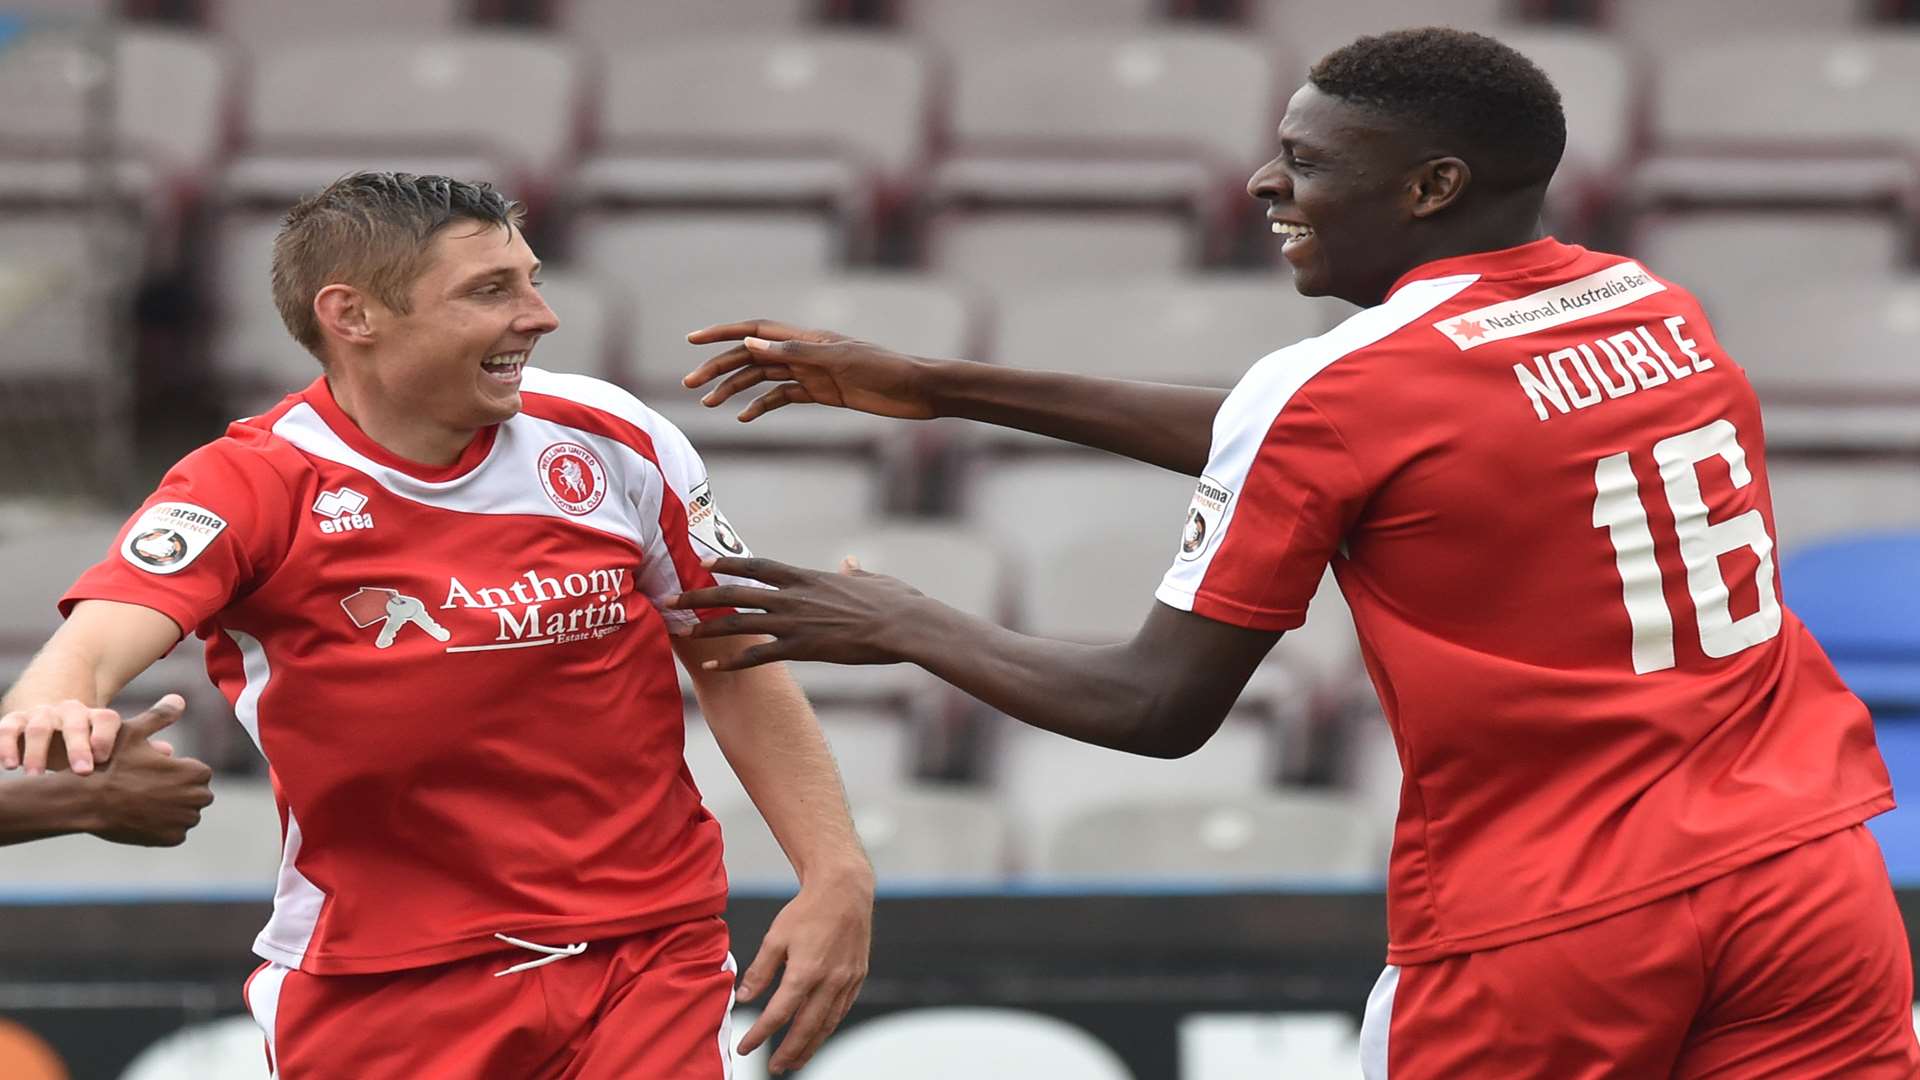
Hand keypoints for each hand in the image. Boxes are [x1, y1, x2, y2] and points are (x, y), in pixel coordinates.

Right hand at [0, 692, 176, 775]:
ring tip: (34, 775)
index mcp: (97, 716)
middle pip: (74, 722)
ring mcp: (42, 714)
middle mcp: (70, 712)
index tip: (105, 758)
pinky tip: (8, 765)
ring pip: (39, 726)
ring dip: (36, 750)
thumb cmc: (88, 742)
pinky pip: (8, 728)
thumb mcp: (111, 744)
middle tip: (81, 771)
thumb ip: (138, 748)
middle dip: (76, 746)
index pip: (107, 719)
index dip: (106, 737)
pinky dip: (6, 744)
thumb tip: (170, 753)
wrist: (50, 720)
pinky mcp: (14, 721)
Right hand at [88, 697, 213, 846]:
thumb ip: (160, 716)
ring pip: (187, 814)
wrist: (85, 800)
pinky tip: (141, 817)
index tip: (156, 771)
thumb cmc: (109, 763)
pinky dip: (163, 827)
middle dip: (180, 791)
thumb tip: (178, 699)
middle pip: (197, 794)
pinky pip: (175, 832)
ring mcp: (184, 820)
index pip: (199, 772)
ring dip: (173, 810)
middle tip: (149, 788)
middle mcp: (196, 798)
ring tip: (144, 802)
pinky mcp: (171, 839)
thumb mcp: (133, 733)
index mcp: (195, 772)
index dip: (178, 771)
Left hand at [665, 557, 928, 670]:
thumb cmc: (894, 602)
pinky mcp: (802, 648)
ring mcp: (794, 622)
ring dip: (706, 627)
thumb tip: (851, 564)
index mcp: (806, 577)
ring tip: (680, 631)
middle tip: (671, 598)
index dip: (728, 563)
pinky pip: (758, 655)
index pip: (756, 565)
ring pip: (738, 622)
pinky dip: (733, 661)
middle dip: (699, 595)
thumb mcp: (871, 581)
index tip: (704, 563)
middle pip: (734, 592)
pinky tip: (713, 667)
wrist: (902, 625)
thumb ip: (854, 573)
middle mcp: (792, 596)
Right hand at [683, 319, 938, 422]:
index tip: (692, 340)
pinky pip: (784, 398)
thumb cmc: (884, 370)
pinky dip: (762, 406)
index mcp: (806, 338)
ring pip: (763, 378)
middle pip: (751, 356)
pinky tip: (744, 418)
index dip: (722, 334)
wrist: (917, 390)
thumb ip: (794, 351)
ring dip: (734, 389)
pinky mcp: (822, 394)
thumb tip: (751, 341)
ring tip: (708, 404)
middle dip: (719, 368)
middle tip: (690, 385)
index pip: (754, 331)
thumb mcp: (838, 361)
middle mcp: (804, 352)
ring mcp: (812, 373)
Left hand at [734, 865, 873, 1072]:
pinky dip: (827, 1028)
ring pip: (827, 1024)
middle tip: (773, 1067)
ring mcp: (847, 981)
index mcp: (805, 970)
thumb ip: (760, 971)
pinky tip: (817, 1035)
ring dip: (810, 1047)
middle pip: (806, 1028)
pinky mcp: (857, 977)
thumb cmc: (808, 910)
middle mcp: (829, 980)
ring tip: (794, 1061)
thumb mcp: (776, 937)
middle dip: (788, 1051)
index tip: (745, 1047)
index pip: (778, 1013)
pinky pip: (841, 1011)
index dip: (760, 1034)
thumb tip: (743, 997)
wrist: (844, 890)